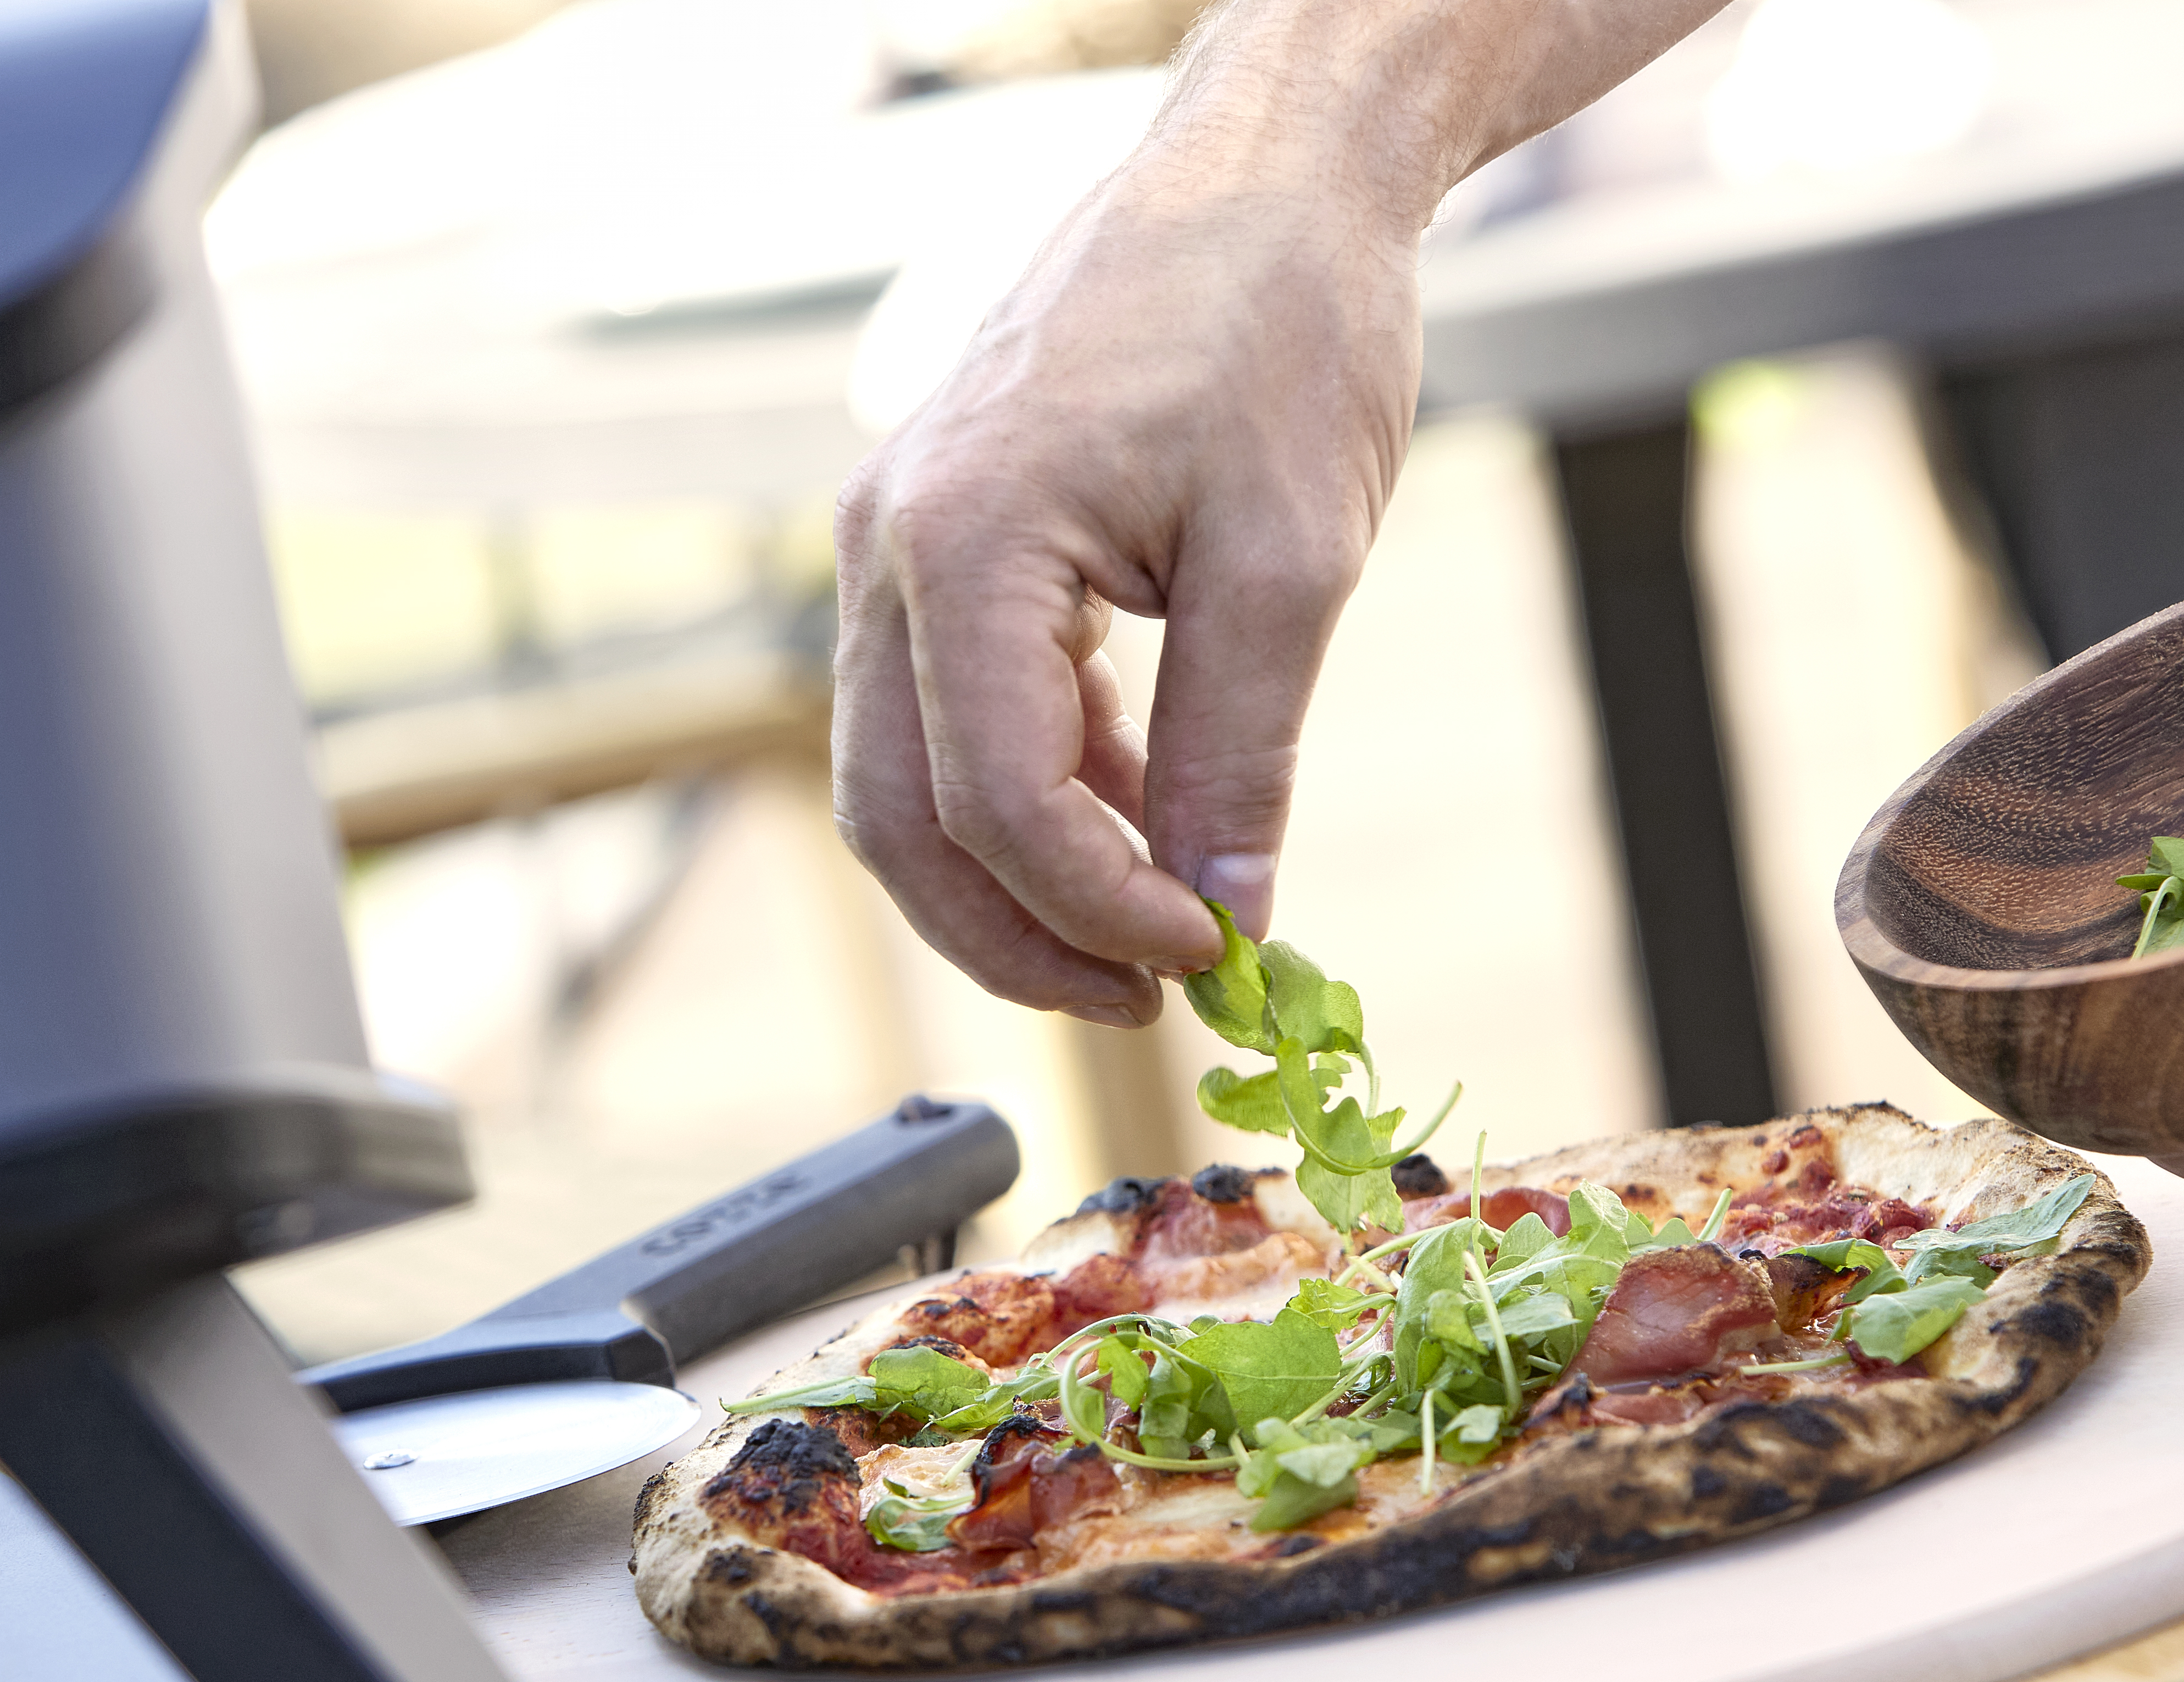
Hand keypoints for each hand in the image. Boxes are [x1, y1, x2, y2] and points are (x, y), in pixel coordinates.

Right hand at [830, 149, 1418, 1023]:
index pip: (992, 800)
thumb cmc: (1283, 327)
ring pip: (911, 778)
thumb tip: (1228, 916)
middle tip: (1146, 999)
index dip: (1096, 909)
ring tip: (1156, 928)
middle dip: (1019, 936)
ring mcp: (900, 540)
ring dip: (1021, 877)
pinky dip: (1039, 787)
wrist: (1268, 180)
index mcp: (961, 541)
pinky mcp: (944, 540)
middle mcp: (891, 545)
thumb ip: (1242, 753)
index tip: (1210, 955)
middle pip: (902, 818)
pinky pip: (954, 709)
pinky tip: (1144, 813)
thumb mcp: (1292, 562)